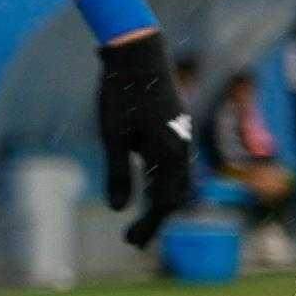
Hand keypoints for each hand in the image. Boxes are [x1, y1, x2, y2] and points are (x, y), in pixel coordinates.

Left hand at [96, 27, 197, 248]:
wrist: (139, 52)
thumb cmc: (121, 93)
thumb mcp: (112, 136)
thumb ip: (118, 173)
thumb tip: (118, 210)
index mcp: (168, 154)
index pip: (163, 203)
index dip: (147, 226)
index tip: (129, 243)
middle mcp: (182, 148)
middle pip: (175, 196)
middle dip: (155, 220)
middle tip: (133, 240)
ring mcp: (183, 136)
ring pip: (179, 180)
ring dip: (162, 202)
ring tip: (141, 219)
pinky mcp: (177, 127)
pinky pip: (177, 164)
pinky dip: (165, 182)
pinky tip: (149, 186)